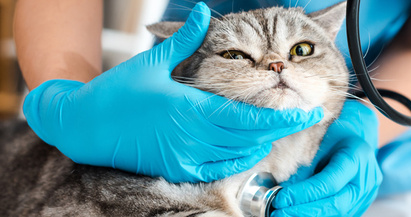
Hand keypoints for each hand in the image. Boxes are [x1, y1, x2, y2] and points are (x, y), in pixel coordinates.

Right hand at [22, 2, 322, 182]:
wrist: (85, 127)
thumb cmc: (118, 93)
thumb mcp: (153, 63)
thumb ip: (185, 40)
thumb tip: (204, 11)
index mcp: (191, 109)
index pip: (250, 118)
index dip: (284, 117)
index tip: (308, 112)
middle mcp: (193, 137)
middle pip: (252, 137)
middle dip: (282, 126)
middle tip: (304, 114)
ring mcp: (187, 156)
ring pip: (240, 153)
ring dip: (264, 140)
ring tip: (279, 123)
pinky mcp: (180, 169)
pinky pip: (221, 169)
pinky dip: (242, 158)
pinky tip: (253, 146)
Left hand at [272, 100, 381, 216]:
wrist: (361, 137)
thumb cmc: (339, 135)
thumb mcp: (322, 142)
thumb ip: (307, 167)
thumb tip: (283, 190)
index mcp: (357, 158)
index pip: (328, 183)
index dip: (303, 194)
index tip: (280, 198)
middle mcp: (366, 180)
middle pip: (335, 205)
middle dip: (304, 211)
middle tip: (279, 213)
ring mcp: (366, 195)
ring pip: (338, 214)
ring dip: (310, 215)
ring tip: (285, 214)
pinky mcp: (362, 204)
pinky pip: (340, 214)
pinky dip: (319, 215)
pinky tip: (300, 213)